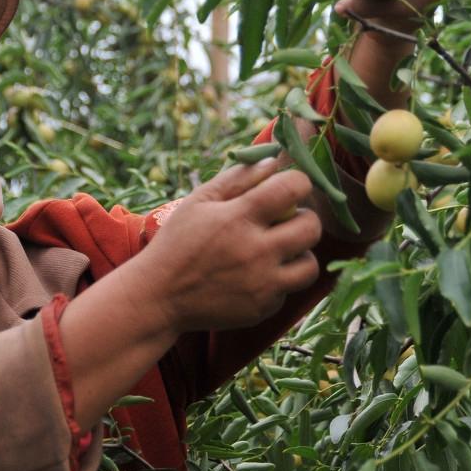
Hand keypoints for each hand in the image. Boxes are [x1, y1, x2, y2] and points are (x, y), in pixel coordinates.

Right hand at [140, 159, 322, 333]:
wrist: (159, 297)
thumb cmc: (177, 242)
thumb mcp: (199, 202)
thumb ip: (237, 178)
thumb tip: (274, 161)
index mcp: (239, 218)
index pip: (292, 189)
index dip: (298, 183)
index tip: (289, 188)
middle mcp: (256, 251)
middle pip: (312, 228)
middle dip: (304, 218)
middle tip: (286, 221)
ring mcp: (262, 284)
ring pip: (310, 266)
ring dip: (299, 254)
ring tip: (278, 251)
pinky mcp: (262, 309)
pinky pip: (288, 291)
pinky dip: (277, 281)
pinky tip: (255, 276)